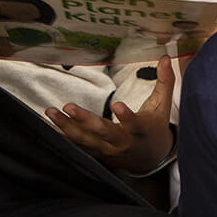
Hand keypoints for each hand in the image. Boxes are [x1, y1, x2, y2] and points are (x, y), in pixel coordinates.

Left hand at [46, 54, 177, 172]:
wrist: (149, 159)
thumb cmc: (154, 127)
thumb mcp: (162, 105)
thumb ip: (165, 81)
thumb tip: (167, 57)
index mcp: (141, 130)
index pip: (135, 123)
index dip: (126, 116)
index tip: (116, 105)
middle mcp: (123, 142)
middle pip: (104, 133)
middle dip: (86, 121)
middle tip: (69, 106)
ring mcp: (108, 150)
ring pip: (86, 140)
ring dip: (67, 126)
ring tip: (51, 112)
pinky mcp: (97, 153)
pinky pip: (78, 145)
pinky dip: (63, 134)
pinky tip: (50, 123)